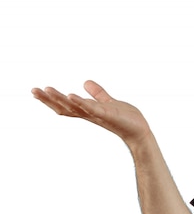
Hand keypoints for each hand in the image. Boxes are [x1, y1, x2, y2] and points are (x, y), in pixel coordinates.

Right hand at [32, 80, 151, 146]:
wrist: (140, 131)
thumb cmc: (125, 119)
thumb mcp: (108, 102)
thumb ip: (98, 94)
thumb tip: (85, 82)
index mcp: (88, 111)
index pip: (65, 105)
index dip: (50, 99)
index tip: (36, 91)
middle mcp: (89, 114)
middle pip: (64, 107)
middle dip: (49, 99)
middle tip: (34, 90)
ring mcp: (98, 115)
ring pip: (75, 107)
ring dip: (60, 99)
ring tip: (47, 89)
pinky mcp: (108, 115)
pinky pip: (92, 109)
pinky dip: (82, 102)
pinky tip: (72, 95)